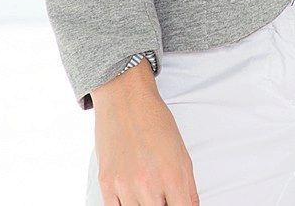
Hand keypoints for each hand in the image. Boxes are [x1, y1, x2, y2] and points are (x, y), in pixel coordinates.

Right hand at [93, 72, 198, 204]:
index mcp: (173, 175)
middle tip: (161, 195)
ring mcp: (125, 185)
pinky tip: (131, 197)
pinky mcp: (106, 183)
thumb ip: (188, 188)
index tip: (176, 204)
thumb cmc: (155, 122)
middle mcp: (149, 183)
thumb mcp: (182, 153)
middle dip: (162, 205)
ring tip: (147, 193)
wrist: (126, 99)